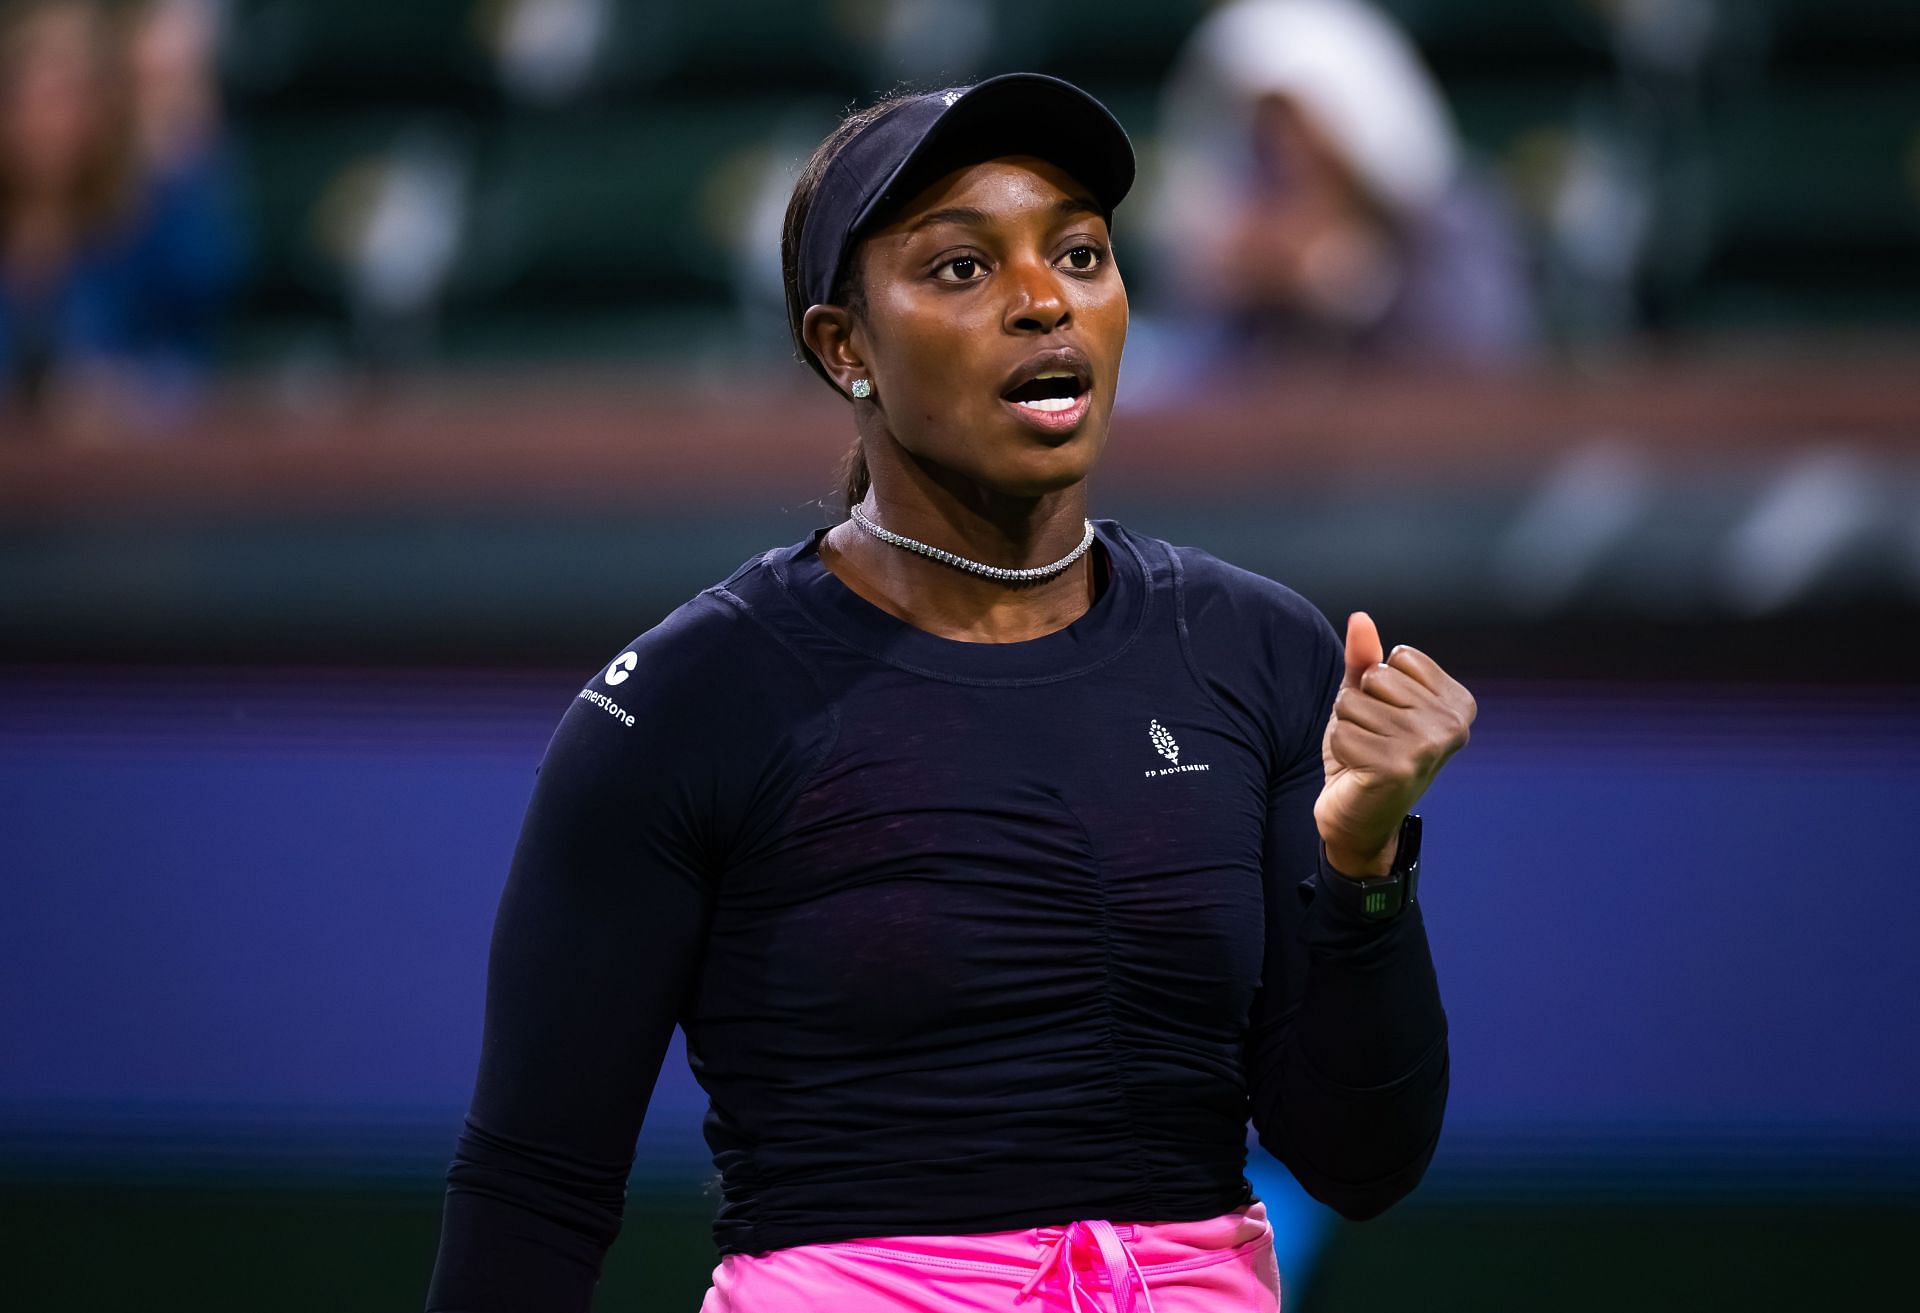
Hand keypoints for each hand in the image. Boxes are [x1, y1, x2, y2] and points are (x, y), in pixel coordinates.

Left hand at [1315, 612, 1476, 877]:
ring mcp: (1428, 747)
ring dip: (1348, 729)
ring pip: (1354, 703)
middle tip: (1374, 742)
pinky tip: (1359, 772)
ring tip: (1366, 756)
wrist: (1359, 819)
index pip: (1399, 657)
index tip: (1390, 721)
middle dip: (1360, 706)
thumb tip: (1360, 617)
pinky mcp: (1398, 767)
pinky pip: (1343, 732)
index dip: (1378, 686)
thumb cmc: (1366, 754)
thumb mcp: (1367, 700)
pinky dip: (1341, 751)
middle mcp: (1452, 724)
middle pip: (1376, 677)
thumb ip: (1365, 659)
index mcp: (1457, 703)